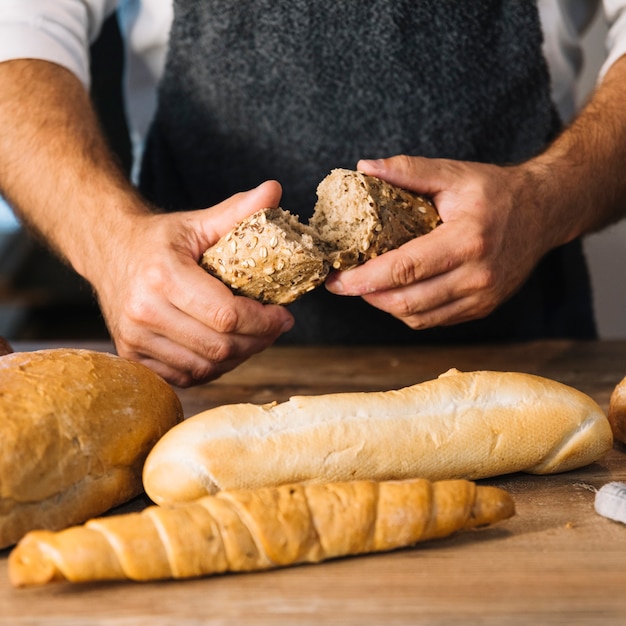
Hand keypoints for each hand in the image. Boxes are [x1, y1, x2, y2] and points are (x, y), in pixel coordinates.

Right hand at [92, 181, 293, 386]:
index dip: (264, 321)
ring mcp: (134, 337)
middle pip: (219, 346)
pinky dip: (212, 367)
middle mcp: (143, 311)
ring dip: (239, 357)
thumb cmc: (160, 240)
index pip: (226, 315)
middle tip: (275, 328)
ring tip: (254, 337)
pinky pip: (185, 376)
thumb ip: (238, 210)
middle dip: (258, 341)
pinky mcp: (132, 355)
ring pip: (205, 367)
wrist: (109, 252)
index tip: (284, 316)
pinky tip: (224, 348)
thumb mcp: (198, 222)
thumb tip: (276, 190)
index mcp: (163, 276)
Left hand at [325, 155, 559, 329]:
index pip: (404, 268)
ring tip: (367, 287)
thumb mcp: (454, 173)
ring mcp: (483, 296)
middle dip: (368, 296)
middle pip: (408, 301)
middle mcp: (478, 275)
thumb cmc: (496, 192)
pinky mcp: (483, 307)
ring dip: (386, 306)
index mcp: (468, 240)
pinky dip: (409, 311)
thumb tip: (364, 167)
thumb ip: (408, 170)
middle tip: (344, 284)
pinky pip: (435, 320)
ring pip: (419, 318)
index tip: (335, 280)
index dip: (364, 279)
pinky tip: (396, 293)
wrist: (544, 212)